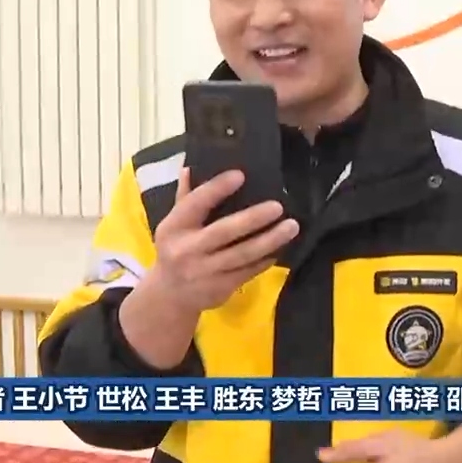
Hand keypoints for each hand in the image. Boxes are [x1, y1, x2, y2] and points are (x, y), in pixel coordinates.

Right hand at [147, 168, 298, 311]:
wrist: (170, 296)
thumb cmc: (175, 250)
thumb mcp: (173, 224)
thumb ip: (185, 196)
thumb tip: (192, 166)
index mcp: (174, 227)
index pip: (195, 204)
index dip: (216, 189)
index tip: (240, 175)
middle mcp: (187, 249)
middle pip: (223, 231)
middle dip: (252, 219)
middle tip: (278, 206)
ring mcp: (205, 271)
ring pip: (242, 254)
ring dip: (269, 240)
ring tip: (291, 227)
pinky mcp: (220, 288)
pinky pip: (248, 272)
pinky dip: (265, 260)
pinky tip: (281, 249)